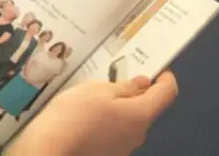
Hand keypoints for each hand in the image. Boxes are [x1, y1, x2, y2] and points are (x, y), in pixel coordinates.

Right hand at [8, 72, 178, 155]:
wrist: (51, 145)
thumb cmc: (75, 114)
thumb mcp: (99, 89)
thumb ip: (125, 86)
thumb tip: (143, 83)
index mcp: (140, 115)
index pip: (167, 94)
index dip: (165, 79)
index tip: (159, 70)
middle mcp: (138, 135)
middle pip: (147, 109)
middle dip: (136, 94)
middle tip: (116, 81)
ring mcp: (124, 147)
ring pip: (130, 122)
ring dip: (121, 109)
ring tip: (95, 99)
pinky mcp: (109, 153)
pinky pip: (116, 134)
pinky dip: (109, 123)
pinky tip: (88, 117)